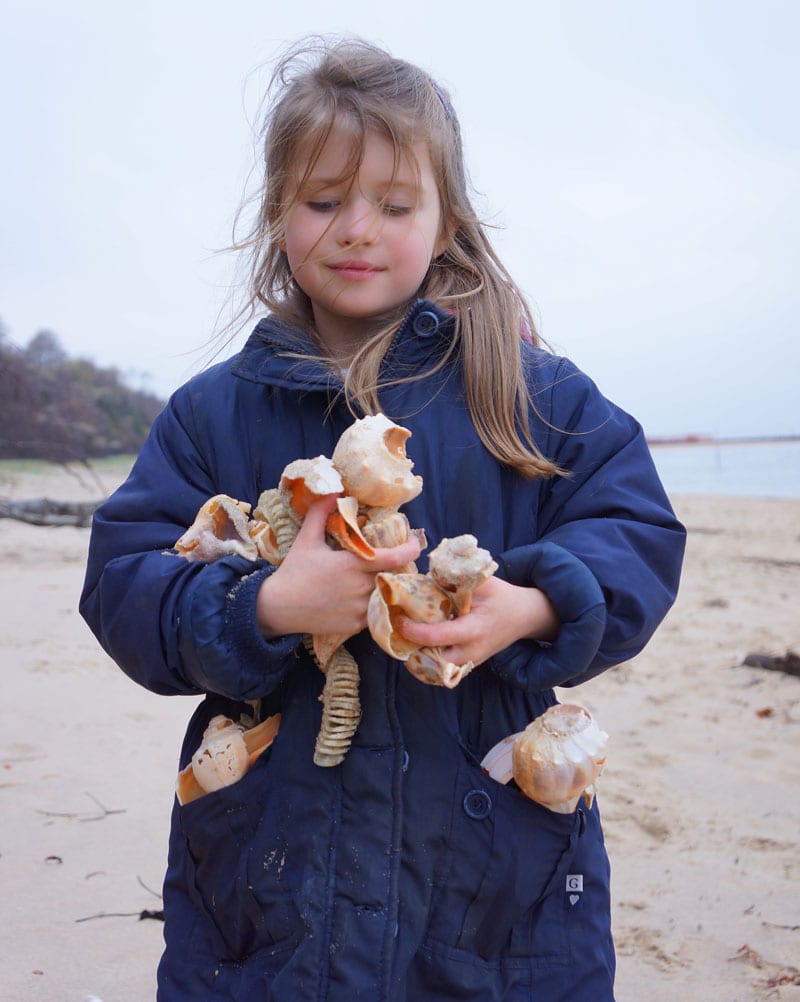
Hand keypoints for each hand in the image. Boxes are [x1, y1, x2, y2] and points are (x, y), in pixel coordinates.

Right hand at [256, 496, 421, 637]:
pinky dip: (373, 604)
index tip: (415, 543)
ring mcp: (359, 609)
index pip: (394, 557)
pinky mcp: (355, 626)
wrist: (278, 607)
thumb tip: (333, 488)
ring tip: (381, 577)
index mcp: (352, 564)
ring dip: (385, 585)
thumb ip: (320, 513)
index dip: (410, 550)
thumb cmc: (294, 571)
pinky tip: (365, 596)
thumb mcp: (306, 539)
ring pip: (384, 595)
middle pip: (392, 576)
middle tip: (393, 560)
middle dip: (396, 567)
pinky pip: (375, 613)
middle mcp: (360, 587)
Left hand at [398, 576, 558, 667]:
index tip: (399, 619)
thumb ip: (454, 581)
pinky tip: (418, 641)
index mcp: (474, 630)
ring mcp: (469, 662)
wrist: (524, 616)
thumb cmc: (501, 596)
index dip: (414, 630)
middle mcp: (471, 652)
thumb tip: (423, 578)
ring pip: (435, 668)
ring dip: (418, 654)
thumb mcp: (482, 583)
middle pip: (432, 661)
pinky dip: (427, 656)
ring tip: (404, 635)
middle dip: (412, 648)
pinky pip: (441, 667)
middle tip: (398, 630)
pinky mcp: (466, 664)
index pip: (437, 637)